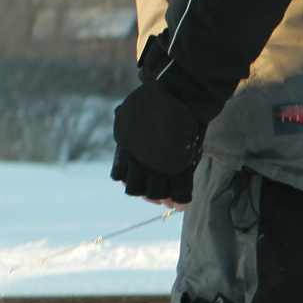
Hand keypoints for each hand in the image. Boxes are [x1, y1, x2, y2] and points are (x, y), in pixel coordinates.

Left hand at [111, 82, 203, 205]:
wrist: (180, 97)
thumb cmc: (156, 101)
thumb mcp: (131, 109)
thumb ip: (125, 118)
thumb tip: (120, 112)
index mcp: (125, 150)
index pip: (121, 177)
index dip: (132, 183)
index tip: (141, 184)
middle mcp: (138, 163)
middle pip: (138, 191)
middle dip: (147, 194)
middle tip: (158, 196)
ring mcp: (159, 168)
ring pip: (156, 195)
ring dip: (163, 199)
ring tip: (170, 200)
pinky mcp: (180, 170)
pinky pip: (180, 193)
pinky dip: (181, 201)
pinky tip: (182, 204)